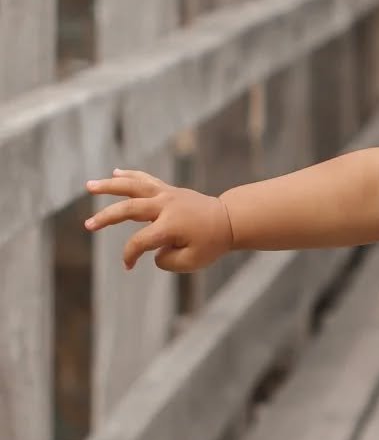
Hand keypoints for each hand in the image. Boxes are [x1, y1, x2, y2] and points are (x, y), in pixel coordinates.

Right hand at [85, 169, 233, 271]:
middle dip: (106, 218)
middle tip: (87, 226)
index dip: (130, 255)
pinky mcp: (169, 190)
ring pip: (133, 186)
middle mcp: (166, 206)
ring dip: (109, 185)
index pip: (140, 242)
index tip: (129, 266)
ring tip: (89, 185)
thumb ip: (167, 260)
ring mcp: (167, 194)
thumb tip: (152, 252)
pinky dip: (129, 176)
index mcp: (170, 225)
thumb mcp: (193, 262)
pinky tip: (115, 172)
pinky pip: (145, 180)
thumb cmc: (212, 243)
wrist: (229, 220)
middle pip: (129, 208)